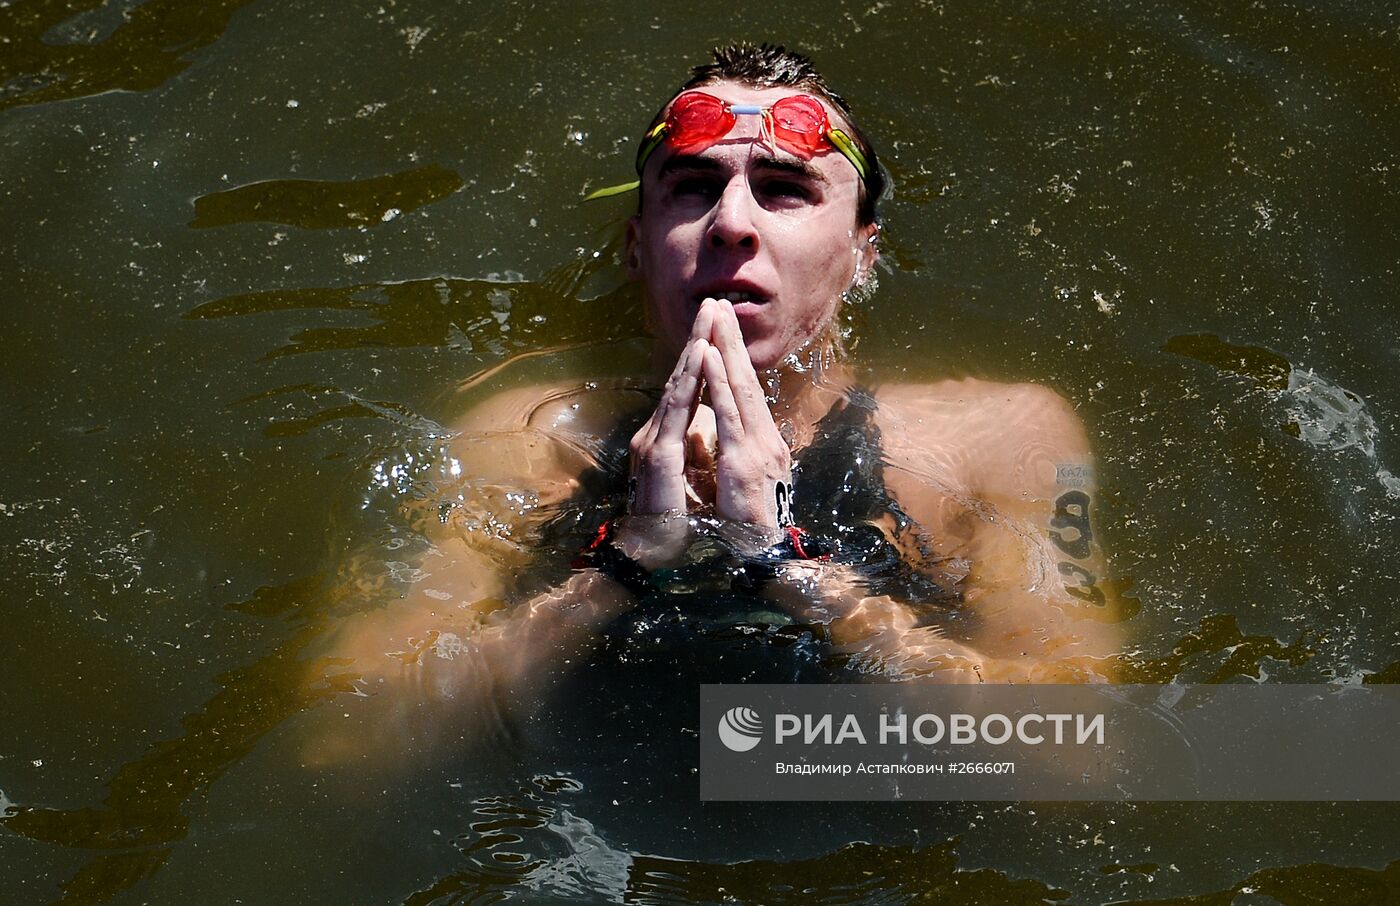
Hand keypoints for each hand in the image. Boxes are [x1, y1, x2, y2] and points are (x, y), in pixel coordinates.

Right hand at [626, 301, 716, 514]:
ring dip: (696, 349)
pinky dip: (689, 379)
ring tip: (709, 317)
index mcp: (668, 440)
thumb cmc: (672, 526)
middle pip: (683, 379)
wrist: (648, 559)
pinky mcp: (658, 455)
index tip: (719, 326)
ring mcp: (655, 443)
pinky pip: (677, 408)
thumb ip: (696, 453)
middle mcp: (657, 435)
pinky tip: (699, 354)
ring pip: (679, 386)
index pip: (691, 391)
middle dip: (700, 339)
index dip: (705, 358)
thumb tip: (706, 430)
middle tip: (714, 303)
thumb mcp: (692, 483)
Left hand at [700, 298, 794, 528]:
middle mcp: (764, 441)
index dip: (733, 359)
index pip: (744, 393)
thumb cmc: (745, 531)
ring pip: (738, 389)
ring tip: (715, 316)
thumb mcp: (735, 487)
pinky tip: (707, 357)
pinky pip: (727, 415)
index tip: (722, 327)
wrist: (760, 562)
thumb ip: (729, 456)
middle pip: (745, 381)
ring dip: (725, 350)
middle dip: (731, 341)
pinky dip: (716, 383)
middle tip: (720, 303)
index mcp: (761, 445)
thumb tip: (712, 434)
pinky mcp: (742, 463)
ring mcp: (756, 450)